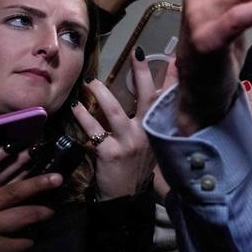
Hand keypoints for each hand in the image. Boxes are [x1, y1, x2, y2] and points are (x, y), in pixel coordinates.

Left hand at [74, 47, 159, 199]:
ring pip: (116, 112)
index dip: (172, 78)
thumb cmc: (138, 167)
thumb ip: (151, 122)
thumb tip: (152, 98)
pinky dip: (84, 117)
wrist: (126, 197)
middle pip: (148, 98)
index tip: (175, 58)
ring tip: (91, 82)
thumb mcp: (152, 144)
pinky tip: (76, 108)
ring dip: (102, 94)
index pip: (169, 99)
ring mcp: (130, 143)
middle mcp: (148, 133)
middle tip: (137, 54)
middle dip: (143, 74)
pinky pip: (95, 130)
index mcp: (159, 130)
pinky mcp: (110, 153)